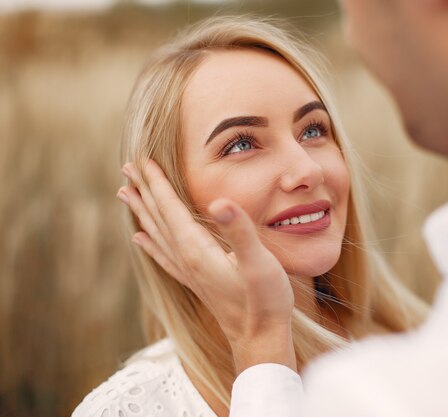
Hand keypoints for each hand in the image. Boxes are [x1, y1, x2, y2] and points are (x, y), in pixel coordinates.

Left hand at [117, 160, 295, 373]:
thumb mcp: (259, 263)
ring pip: (157, 235)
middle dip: (144, 191)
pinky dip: (150, 244)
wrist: (261, 341)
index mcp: (197, 250)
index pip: (171, 209)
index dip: (157, 183)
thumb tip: (220, 202)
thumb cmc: (264, 302)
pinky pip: (165, 257)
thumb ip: (240, 232)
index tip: (142, 161)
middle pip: (158, 218)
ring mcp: (189, 273)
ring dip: (143, 212)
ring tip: (126, 194)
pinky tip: (141, 240)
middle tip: (127, 169)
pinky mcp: (197, 282)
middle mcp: (187, 260)